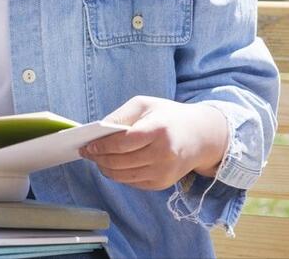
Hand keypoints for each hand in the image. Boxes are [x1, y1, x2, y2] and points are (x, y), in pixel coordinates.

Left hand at [78, 96, 228, 190]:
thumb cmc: (169, 117)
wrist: (201, 136)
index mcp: (159, 130)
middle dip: (99, 159)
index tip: (87, 146)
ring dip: (106, 169)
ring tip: (97, 160)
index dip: (102, 146)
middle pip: (120, 162)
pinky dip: (119, 175)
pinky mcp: (162, 183)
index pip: (123, 143)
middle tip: (87, 153)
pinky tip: (113, 166)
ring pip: (124, 176)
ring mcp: (163, 172)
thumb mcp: (145, 105)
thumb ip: (120, 116)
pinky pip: (133, 182)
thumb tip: (97, 131)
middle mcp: (163, 154)